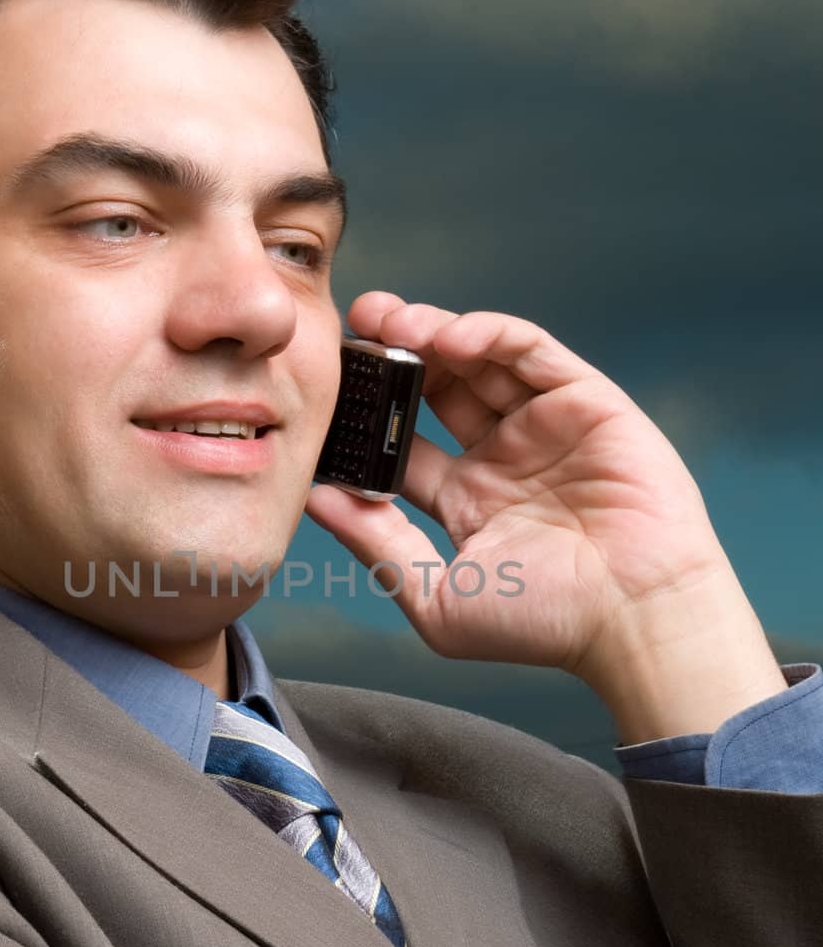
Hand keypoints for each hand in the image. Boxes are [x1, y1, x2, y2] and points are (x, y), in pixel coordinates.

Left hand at [304, 291, 737, 679]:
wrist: (633, 619)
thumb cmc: (543, 625)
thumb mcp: (438, 596)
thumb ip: (377, 546)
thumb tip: (312, 501)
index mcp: (467, 499)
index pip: (402, 439)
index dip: (365, 411)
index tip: (328, 387)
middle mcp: (503, 456)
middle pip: (435, 386)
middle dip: (391, 353)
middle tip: (353, 328)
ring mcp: (544, 426)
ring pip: (479, 359)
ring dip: (432, 332)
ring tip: (390, 321)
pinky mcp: (586, 402)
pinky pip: (531, 352)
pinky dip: (489, 333)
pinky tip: (449, 336)